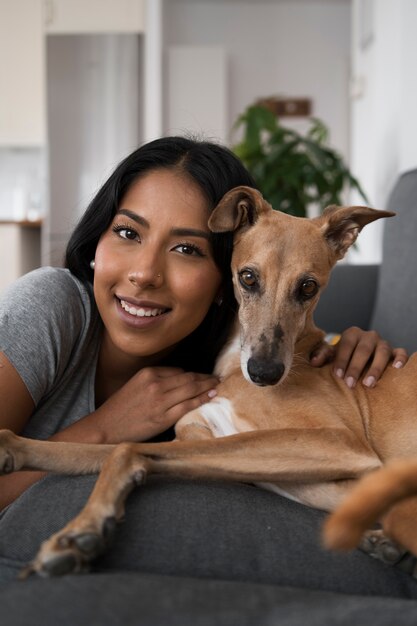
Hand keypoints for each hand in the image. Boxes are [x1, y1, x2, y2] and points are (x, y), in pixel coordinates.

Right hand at [94, 366, 218, 442]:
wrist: (105, 427)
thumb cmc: (120, 408)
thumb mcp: (135, 385)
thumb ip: (156, 381)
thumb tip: (179, 380)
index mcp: (148, 373)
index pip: (178, 370)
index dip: (194, 374)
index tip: (203, 376)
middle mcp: (155, 384)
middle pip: (188, 377)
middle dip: (205, 377)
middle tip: (217, 378)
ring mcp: (160, 401)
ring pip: (191, 389)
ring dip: (207, 386)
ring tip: (217, 385)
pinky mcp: (163, 418)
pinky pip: (187, 405)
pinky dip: (201, 399)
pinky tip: (210, 396)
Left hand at [310, 326, 407, 387]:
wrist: (360, 356)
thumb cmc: (344, 357)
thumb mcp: (332, 355)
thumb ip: (322, 356)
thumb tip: (313, 363)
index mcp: (351, 334)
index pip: (346, 345)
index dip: (341, 360)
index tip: (337, 375)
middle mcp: (368, 336)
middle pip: (363, 349)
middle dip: (356, 367)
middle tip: (350, 384)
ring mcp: (383, 343)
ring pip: (382, 351)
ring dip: (375, 368)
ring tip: (368, 384)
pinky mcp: (395, 351)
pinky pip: (401, 352)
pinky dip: (400, 359)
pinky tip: (396, 368)